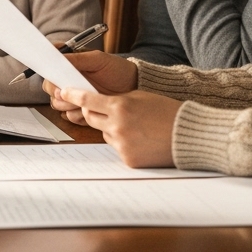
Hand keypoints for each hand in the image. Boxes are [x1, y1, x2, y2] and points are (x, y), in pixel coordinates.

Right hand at [42, 51, 137, 125]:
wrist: (133, 87)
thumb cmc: (116, 69)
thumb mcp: (98, 59)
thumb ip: (77, 58)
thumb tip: (57, 54)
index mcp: (69, 66)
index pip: (48, 70)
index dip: (48, 75)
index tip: (55, 78)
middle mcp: (68, 81)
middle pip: (49, 89)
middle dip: (58, 93)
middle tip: (69, 93)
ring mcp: (74, 97)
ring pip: (58, 104)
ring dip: (68, 104)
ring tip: (84, 102)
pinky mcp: (81, 111)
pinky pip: (70, 116)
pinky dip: (78, 115)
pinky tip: (90, 110)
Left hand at [57, 88, 181, 167]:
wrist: (188, 135)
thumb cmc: (167, 111)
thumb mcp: (140, 97)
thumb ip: (117, 100)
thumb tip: (97, 102)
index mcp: (119, 106)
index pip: (87, 100)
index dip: (72, 95)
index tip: (63, 92)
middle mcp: (117, 126)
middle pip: (90, 117)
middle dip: (93, 112)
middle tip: (104, 110)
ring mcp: (121, 144)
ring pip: (105, 133)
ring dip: (112, 128)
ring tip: (136, 126)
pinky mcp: (127, 159)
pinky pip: (118, 148)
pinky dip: (124, 143)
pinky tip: (142, 139)